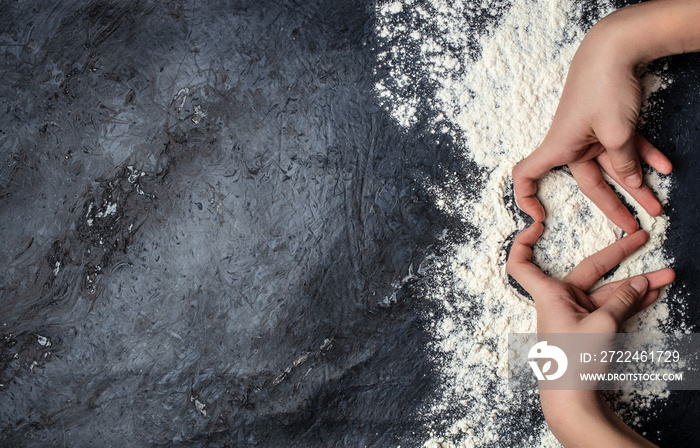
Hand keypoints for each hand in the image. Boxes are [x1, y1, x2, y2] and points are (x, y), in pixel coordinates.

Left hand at [506, 223, 674, 447]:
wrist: (572, 398)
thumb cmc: (574, 362)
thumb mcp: (603, 325)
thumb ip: (622, 300)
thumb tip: (641, 282)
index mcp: (549, 294)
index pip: (522, 263)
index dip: (523, 242)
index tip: (537, 225)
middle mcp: (559, 300)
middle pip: (589, 270)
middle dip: (620, 255)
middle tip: (643, 238)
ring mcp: (575, 314)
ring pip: (607, 291)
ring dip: (636, 285)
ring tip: (667, 275)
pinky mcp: (589, 327)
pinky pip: (610, 307)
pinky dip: (630, 301)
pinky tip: (653, 291)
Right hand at [512, 17, 672, 233]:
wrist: (614, 47)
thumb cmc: (602, 87)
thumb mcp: (616, 132)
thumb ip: (623, 162)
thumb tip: (632, 182)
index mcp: (559, 147)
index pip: (526, 175)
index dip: (526, 198)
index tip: (540, 217)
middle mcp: (572, 144)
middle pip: (591, 183)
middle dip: (616, 206)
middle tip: (634, 228)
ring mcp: (591, 134)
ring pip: (615, 167)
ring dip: (638, 185)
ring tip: (658, 207)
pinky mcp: (609, 124)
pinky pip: (627, 146)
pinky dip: (646, 156)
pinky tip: (666, 168)